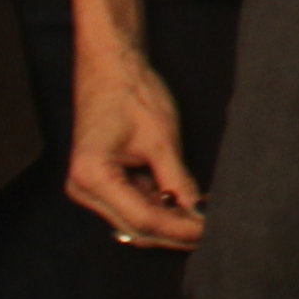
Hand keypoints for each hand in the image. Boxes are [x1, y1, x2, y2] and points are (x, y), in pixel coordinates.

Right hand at [69, 0, 203, 247]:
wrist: (111, 67)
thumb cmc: (133, 94)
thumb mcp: (161, 140)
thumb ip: (178, 181)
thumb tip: (199, 214)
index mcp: (92, 176)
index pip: (142, 219)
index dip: (180, 229)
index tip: (210, 231)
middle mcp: (84, 189)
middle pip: (136, 227)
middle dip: (176, 231)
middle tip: (213, 231)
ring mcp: (90, 189)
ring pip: (135, 222)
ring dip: (169, 223)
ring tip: (204, 221)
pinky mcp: (102, 183)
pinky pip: (133, 206)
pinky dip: (160, 209)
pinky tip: (187, 207)